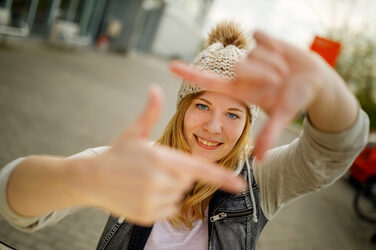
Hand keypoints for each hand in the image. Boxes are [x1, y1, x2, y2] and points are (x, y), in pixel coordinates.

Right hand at [75, 85, 244, 224]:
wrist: (91, 178)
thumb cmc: (116, 153)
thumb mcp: (134, 132)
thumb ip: (149, 112)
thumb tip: (155, 88)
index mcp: (161, 158)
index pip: (198, 170)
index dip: (221, 176)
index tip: (239, 183)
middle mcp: (159, 180)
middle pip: (186, 181)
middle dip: (176, 175)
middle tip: (154, 168)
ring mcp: (152, 199)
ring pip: (177, 196)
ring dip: (168, 189)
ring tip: (146, 181)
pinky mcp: (146, 215)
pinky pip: (167, 209)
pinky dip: (160, 203)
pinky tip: (143, 193)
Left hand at [170, 31, 327, 159]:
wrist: (314, 81)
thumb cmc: (294, 99)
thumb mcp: (282, 115)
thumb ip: (268, 135)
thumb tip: (258, 161)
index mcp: (239, 89)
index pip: (210, 80)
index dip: (191, 74)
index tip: (171, 67)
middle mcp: (241, 72)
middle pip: (241, 67)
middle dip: (265, 74)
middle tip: (279, 82)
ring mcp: (250, 55)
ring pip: (254, 53)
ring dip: (274, 63)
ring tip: (284, 70)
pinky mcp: (260, 39)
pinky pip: (260, 36)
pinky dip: (275, 45)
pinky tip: (283, 54)